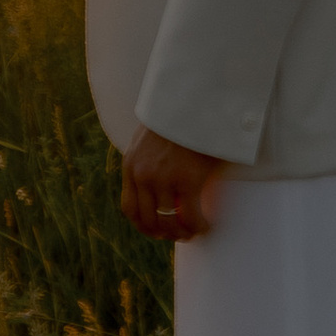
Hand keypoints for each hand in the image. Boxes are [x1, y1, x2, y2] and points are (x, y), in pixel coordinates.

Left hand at [121, 127, 224, 243]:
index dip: (144, 226)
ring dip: (182, 233)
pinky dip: (199, 227)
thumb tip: (156, 177)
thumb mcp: (149, 137)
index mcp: (131, 165)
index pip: (130, 208)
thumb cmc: (177, 116)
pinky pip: (191, 217)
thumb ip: (147, 158)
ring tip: (194, 232)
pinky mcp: (186, 181)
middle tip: (179, 236)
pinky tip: (206, 226)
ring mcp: (163, 179)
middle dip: (164, 233)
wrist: (192, 100)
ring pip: (169, 223)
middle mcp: (142, 176)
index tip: (157, 231)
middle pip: (148, 220)